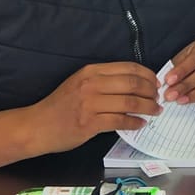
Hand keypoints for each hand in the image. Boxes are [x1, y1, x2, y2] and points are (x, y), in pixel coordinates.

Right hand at [33, 62, 160, 149]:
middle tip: (158, 98)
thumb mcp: (80, 84)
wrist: (36, 126)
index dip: (147, 75)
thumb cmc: (60, 106)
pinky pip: (120, 121)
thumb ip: (103, 81)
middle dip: (151, 91)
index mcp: (91, 71)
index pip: (128, 68)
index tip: (156, 83)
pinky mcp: (89, 123)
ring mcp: (90, 104)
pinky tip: (140, 124)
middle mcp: (91, 84)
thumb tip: (134, 84)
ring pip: (129, 102)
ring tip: (155, 111)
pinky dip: (134, 122)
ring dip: (147, 107)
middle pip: (132, 83)